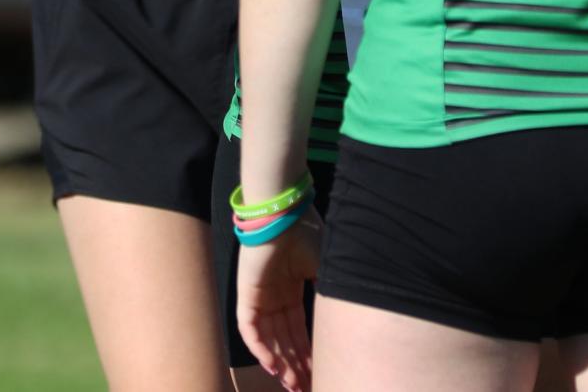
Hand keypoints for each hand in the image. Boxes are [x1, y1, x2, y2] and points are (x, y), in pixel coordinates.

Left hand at [236, 220, 319, 391]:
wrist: (284, 212)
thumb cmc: (307, 234)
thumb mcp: (326, 268)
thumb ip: (329, 293)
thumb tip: (340, 320)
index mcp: (292, 288)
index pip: (298, 329)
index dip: (307, 351)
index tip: (317, 372)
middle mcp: (275, 295)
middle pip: (284, 338)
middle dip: (295, 364)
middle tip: (305, 387)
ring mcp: (259, 295)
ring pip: (268, 338)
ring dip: (280, 362)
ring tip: (293, 384)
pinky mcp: (246, 293)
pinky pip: (250, 328)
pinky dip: (260, 348)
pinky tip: (273, 366)